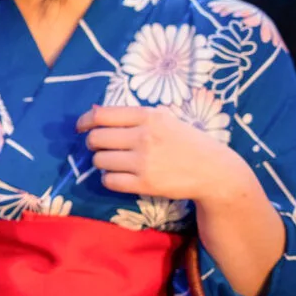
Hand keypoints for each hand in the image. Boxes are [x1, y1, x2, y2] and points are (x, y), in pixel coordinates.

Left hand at [78, 105, 243, 201]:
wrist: (215, 171)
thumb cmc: (187, 142)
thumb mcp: (164, 119)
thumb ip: (132, 115)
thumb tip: (94, 111)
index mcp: (148, 116)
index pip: (101, 115)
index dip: (84, 121)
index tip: (81, 127)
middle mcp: (143, 136)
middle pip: (96, 139)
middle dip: (92, 144)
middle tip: (100, 147)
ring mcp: (143, 161)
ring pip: (99, 161)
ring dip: (101, 162)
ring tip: (114, 162)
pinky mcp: (144, 183)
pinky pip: (109, 181)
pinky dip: (109, 179)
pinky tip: (119, 176)